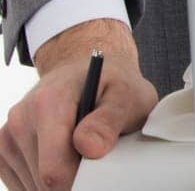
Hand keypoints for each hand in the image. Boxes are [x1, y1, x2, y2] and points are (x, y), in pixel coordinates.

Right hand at [0, 19, 156, 190]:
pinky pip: (21, 183)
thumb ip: (110, 121)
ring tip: (80, 153)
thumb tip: (90, 147)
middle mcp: (21, 118)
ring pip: (31, 185)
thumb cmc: (112, 84)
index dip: (80, 183)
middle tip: (95, 161)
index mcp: (49, 104)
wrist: (86, 71)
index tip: (98, 178)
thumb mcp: (127, 96)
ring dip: (58, 181)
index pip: (54, 171)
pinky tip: (64, 160)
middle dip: (72, 181)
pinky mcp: (4, 147)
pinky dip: (42, 181)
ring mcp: (8, 134)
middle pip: (42, 181)